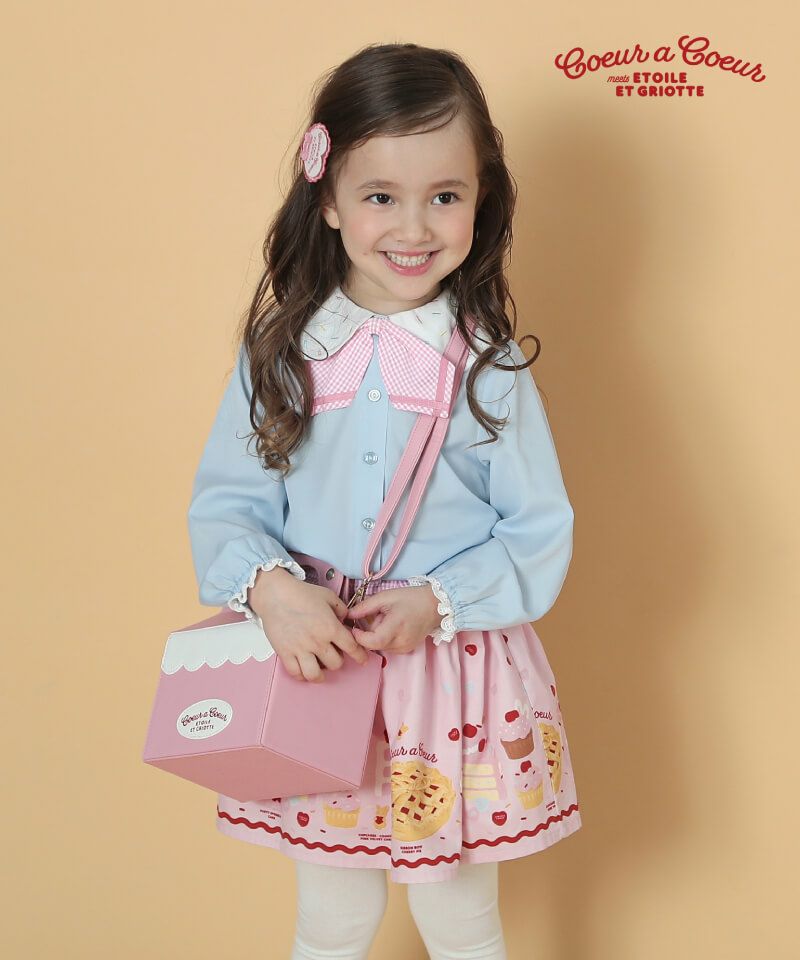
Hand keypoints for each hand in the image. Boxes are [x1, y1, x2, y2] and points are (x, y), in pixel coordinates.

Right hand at [248, 567, 369, 682]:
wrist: (275, 595)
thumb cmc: (301, 593)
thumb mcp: (328, 596)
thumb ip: (341, 610)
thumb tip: (346, 620)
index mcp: (330, 627)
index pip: (351, 648)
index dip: (360, 655)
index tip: (362, 659)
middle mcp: (317, 642)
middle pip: (335, 664)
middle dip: (338, 660)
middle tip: (334, 655)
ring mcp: (300, 649)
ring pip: (315, 675)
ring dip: (321, 674)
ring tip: (320, 669)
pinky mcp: (285, 653)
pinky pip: (296, 673)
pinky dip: (302, 676)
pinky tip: (304, 670)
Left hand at [343, 585, 441, 654]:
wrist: (434, 606)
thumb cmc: (411, 598)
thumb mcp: (386, 597)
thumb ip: (365, 607)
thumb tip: (348, 615)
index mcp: (396, 626)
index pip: (373, 642)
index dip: (359, 638)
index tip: (354, 628)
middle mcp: (401, 641)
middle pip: (373, 645)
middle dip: (368, 633)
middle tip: (374, 617)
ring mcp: (405, 648)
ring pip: (380, 647)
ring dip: (376, 637)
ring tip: (386, 621)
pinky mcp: (406, 650)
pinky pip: (388, 647)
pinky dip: (385, 639)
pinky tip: (392, 627)